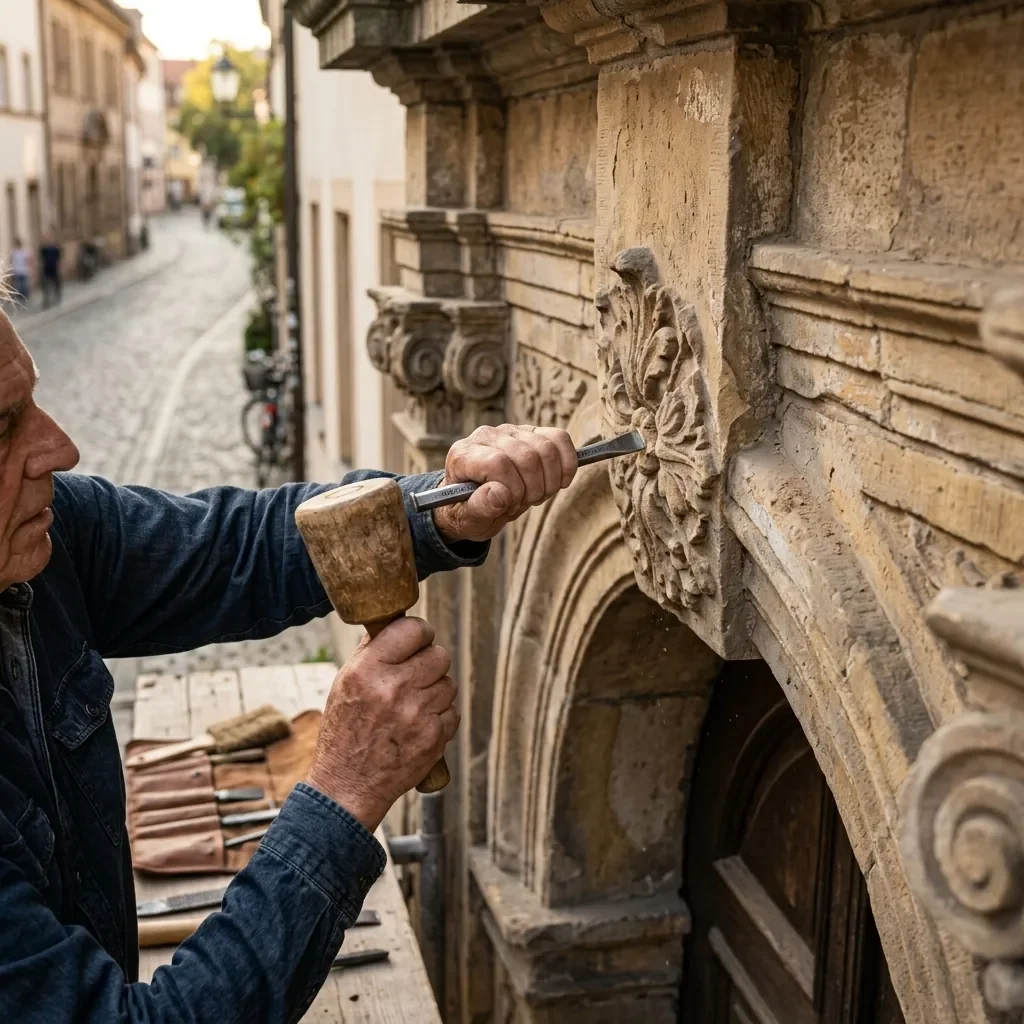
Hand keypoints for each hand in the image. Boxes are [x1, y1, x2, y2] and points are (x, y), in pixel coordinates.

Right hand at [305, 618, 458, 831]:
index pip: (413, 630)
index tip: (416, 641)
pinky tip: (419, 725)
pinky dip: (440, 717)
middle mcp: (394, 689)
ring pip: (449, 684)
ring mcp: (416, 714)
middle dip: (430, 663)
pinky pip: (452, 712)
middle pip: (439, 655)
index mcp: (368, 670)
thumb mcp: (344, 684)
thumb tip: (391, 623)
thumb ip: (370, 652)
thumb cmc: (343, 732)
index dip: (419, 633)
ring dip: (436, 692)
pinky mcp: (433, 737)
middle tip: (416, 675)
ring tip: (413, 705)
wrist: (346, 787)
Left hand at [432, 424, 577, 543]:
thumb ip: (479, 508)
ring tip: (535, 496)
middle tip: (523, 504)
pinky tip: (560, 482)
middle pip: (527, 456)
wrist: (477, 501)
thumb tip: (499, 493)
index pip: (499, 463)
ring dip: (549, 481)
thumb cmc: (470, 510)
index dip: (513, 489)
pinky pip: (560, 438)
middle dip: (533, 489)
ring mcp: (510, 431)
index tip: (509, 506)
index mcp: (463, 455)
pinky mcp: (531, 432)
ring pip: (546, 449)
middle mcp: (485, 436)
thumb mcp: (468, 519)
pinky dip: (567, 463)